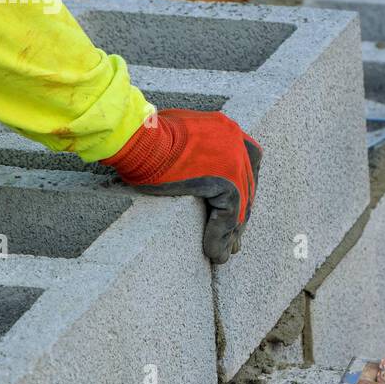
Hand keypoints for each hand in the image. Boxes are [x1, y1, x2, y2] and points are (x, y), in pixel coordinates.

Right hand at [102, 109, 261, 263]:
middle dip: (238, 216)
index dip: (237, 194)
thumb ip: (194, 151)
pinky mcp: (227, 183)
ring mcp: (236, 162)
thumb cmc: (145, 138)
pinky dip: (219, 237)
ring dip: (230, 233)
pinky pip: (227, 217)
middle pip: (245, 188)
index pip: (242, 168)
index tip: (228, 214)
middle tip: (231, 240)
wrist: (138, 138)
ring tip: (222, 254)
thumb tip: (191, 172)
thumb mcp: (177, 138)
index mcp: (227, 130)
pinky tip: (213, 254)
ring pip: (240, 206)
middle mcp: (237, 142)